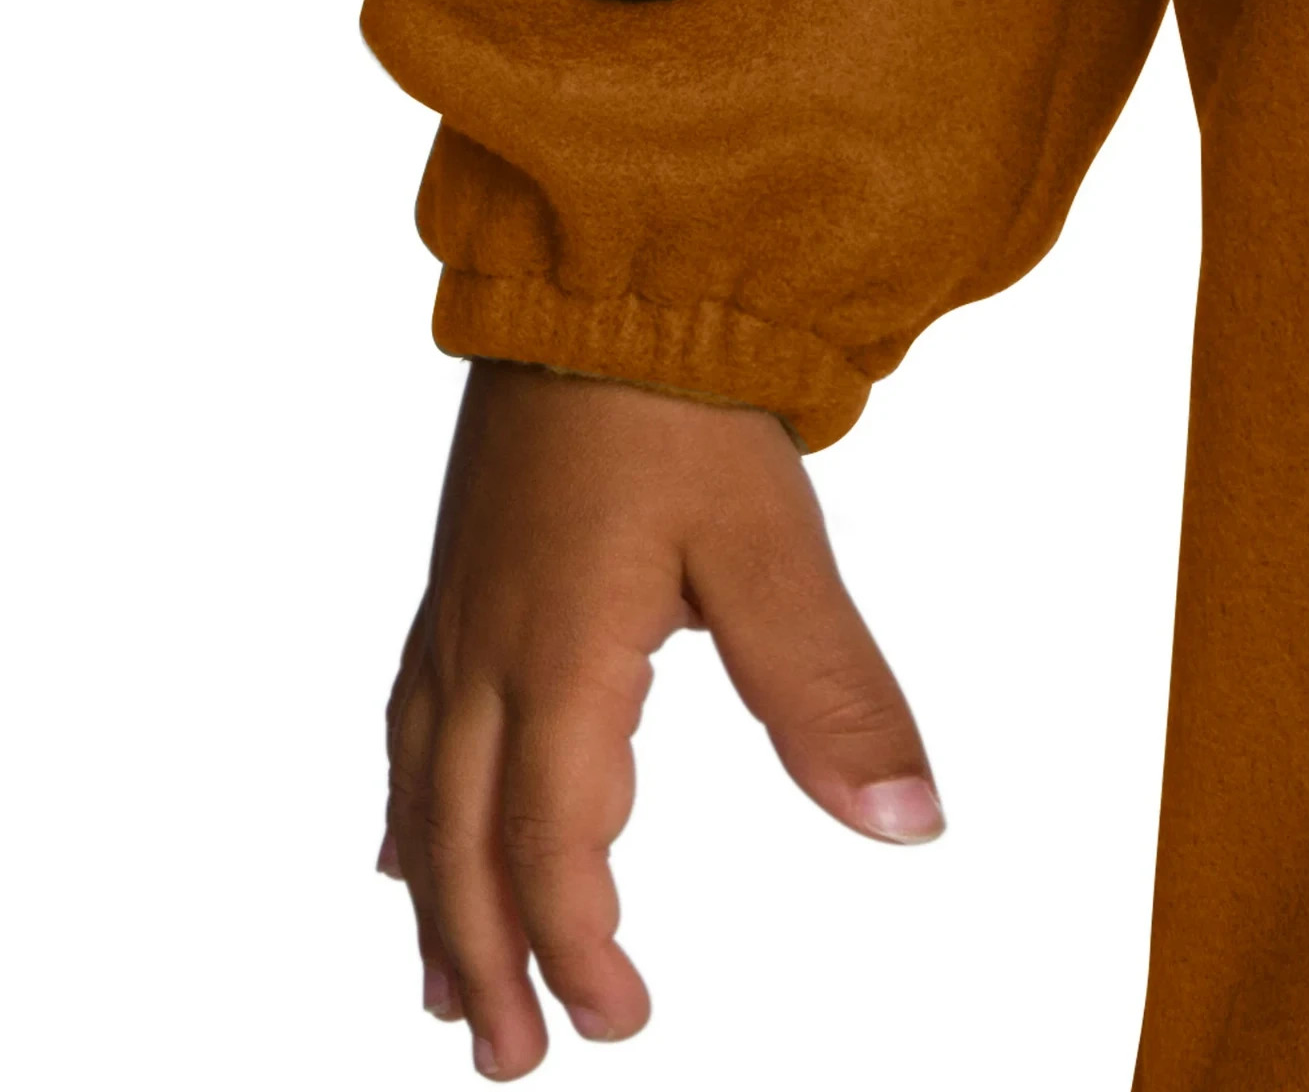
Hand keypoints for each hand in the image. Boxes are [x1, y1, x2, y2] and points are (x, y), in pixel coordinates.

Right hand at [377, 358, 942, 1079]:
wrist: (599, 294)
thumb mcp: (771, 548)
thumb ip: (829, 689)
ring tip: (441, 980)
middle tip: (505, 1055)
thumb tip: (905, 823)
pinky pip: (410, 717)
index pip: (554, 840)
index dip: (579, 945)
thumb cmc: (680, 409)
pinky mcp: (461, 583)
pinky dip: (408, 799)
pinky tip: (403, 828)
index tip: (621, 1022)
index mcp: (561, 655)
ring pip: (422, 786)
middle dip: (485, 953)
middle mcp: (487, 648)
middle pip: (461, 835)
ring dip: (432, 893)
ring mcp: (461, 613)